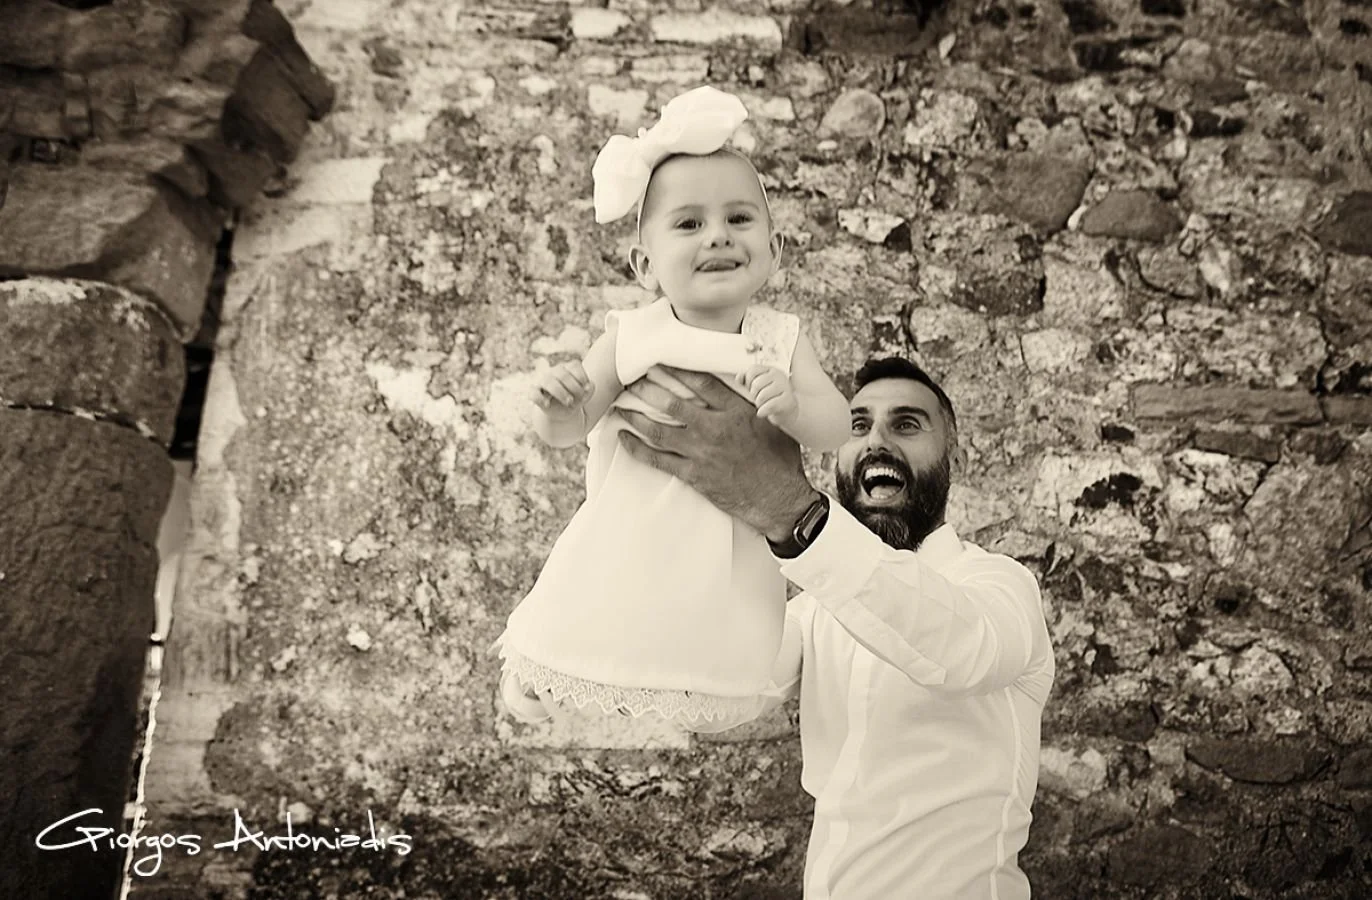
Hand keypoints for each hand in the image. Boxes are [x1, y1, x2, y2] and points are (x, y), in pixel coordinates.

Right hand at [531, 361, 593, 417]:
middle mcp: (554, 372)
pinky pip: (533, 393)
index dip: (582, 377)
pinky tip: (547, 405)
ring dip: (561, 392)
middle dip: (574, 387)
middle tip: (580, 398)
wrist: (561, 412)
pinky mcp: (534, 392)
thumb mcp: (585, 396)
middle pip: (562, 373)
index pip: (574, 365)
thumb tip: (589, 387)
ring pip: (548, 381)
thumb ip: (589, 390)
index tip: (587, 389)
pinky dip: (540, 399)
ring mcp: (543, 381)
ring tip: (569, 402)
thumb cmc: (574, 399)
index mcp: (567, 368)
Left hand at [616, 366, 820, 541]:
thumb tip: (750, 380)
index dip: (678, 370)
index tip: (660, 360)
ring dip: (636, 417)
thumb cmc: (782, 460)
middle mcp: (715, 429)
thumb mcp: (775, 422)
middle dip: (648, 389)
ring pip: (660, 431)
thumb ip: (758, 400)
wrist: (780, 499)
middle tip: (631, 379)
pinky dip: (638, 449)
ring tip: (620, 407)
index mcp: (736, 412)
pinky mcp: (694, 475)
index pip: (701, 383)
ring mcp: (702, 453)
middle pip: (672, 404)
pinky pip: (659, 460)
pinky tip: (624, 439)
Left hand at [736, 364, 798, 428]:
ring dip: (759, 404)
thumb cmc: (770, 397)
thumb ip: (746, 380)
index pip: (753, 370)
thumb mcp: (757, 387)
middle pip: (756, 384)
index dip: (748, 381)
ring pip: (762, 396)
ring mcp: (785, 387)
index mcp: (770, 370)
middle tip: (759, 399)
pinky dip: (763, 411)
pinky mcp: (788, 400)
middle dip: (753, 395)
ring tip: (763, 404)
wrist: (787, 410)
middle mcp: (779, 375)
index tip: (751, 388)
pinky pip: (770, 406)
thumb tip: (738, 378)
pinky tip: (762, 412)